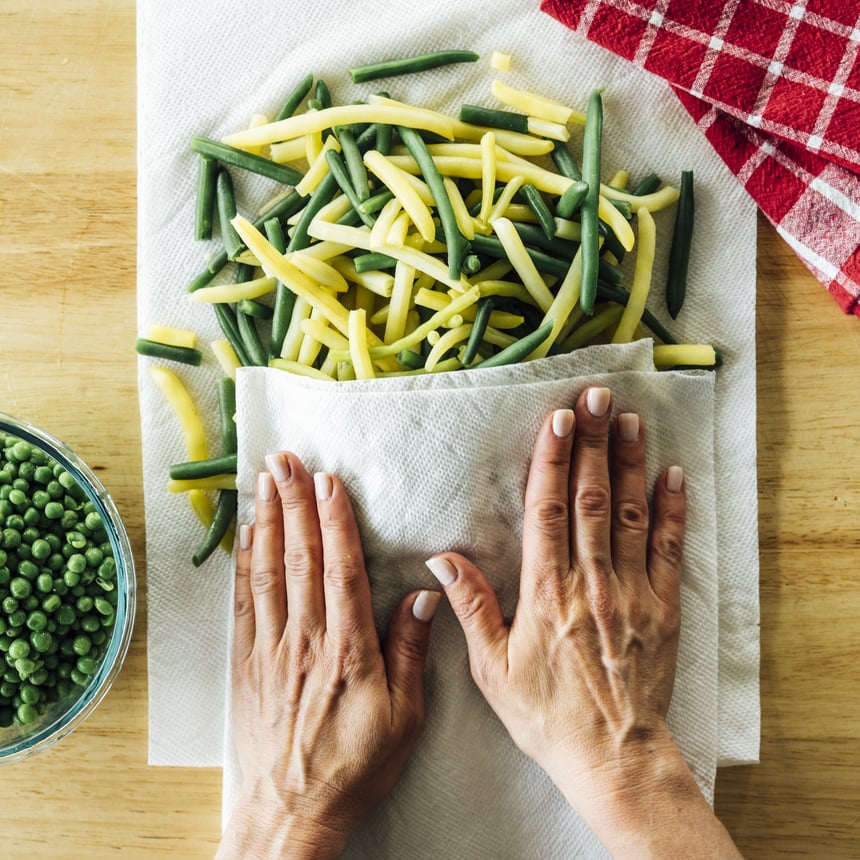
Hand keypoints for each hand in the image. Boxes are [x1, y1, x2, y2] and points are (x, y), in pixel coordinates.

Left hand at [217, 452, 439, 859]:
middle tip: (286, 459)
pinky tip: (247, 534)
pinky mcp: (246, 664)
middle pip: (299, 558)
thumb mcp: (402, 718)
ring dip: (268, 520)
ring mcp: (270, 650)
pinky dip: (244, 564)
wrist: (291, 812)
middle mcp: (305, 641)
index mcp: (347, 650)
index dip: (334, 520)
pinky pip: (244, 603)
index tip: (329, 481)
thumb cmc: (354, 767)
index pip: (340, 570)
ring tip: (265, 480)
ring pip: (268, 571)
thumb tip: (423, 595)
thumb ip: (409, 651)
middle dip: (293, 502)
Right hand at [426, 387, 740, 857]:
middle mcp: (591, 582)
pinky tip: (672, 474)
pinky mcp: (663, 607)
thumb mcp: (493, 669)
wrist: (612, 756)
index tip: (558, 419)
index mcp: (546, 593)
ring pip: (631, 514)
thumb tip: (441, 560)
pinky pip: (670, 550)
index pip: (548, 511)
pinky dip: (672, 510)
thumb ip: (471, 608)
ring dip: (630, 463)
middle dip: (593, 442)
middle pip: (591, 498)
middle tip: (597, 397)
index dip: (553, 460)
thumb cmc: (547, 715)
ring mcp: (632, 592)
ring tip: (631, 419)